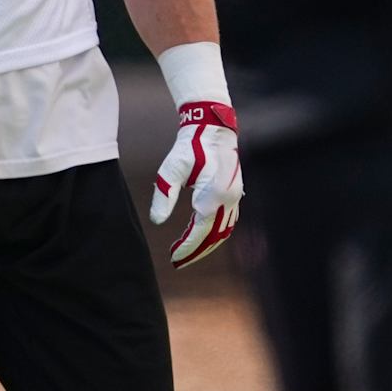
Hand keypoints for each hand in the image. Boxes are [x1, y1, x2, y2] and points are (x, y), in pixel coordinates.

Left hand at [149, 101, 242, 267]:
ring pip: (223, 232)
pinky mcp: (234, 195)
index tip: (174, 258)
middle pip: (214, 236)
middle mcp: (229, 199)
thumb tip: (157, 221)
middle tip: (177, 262)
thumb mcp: (171, 169)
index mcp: (214, 194)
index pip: (201, 231)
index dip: (188, 247)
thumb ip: (164, 195)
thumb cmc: (190, 146)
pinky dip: (214, 234)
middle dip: (196, 252)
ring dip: (206, 245)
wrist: (213, 128)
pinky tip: (200, 237)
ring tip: (186, 253)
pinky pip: (227, 223)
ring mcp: (235, 198)